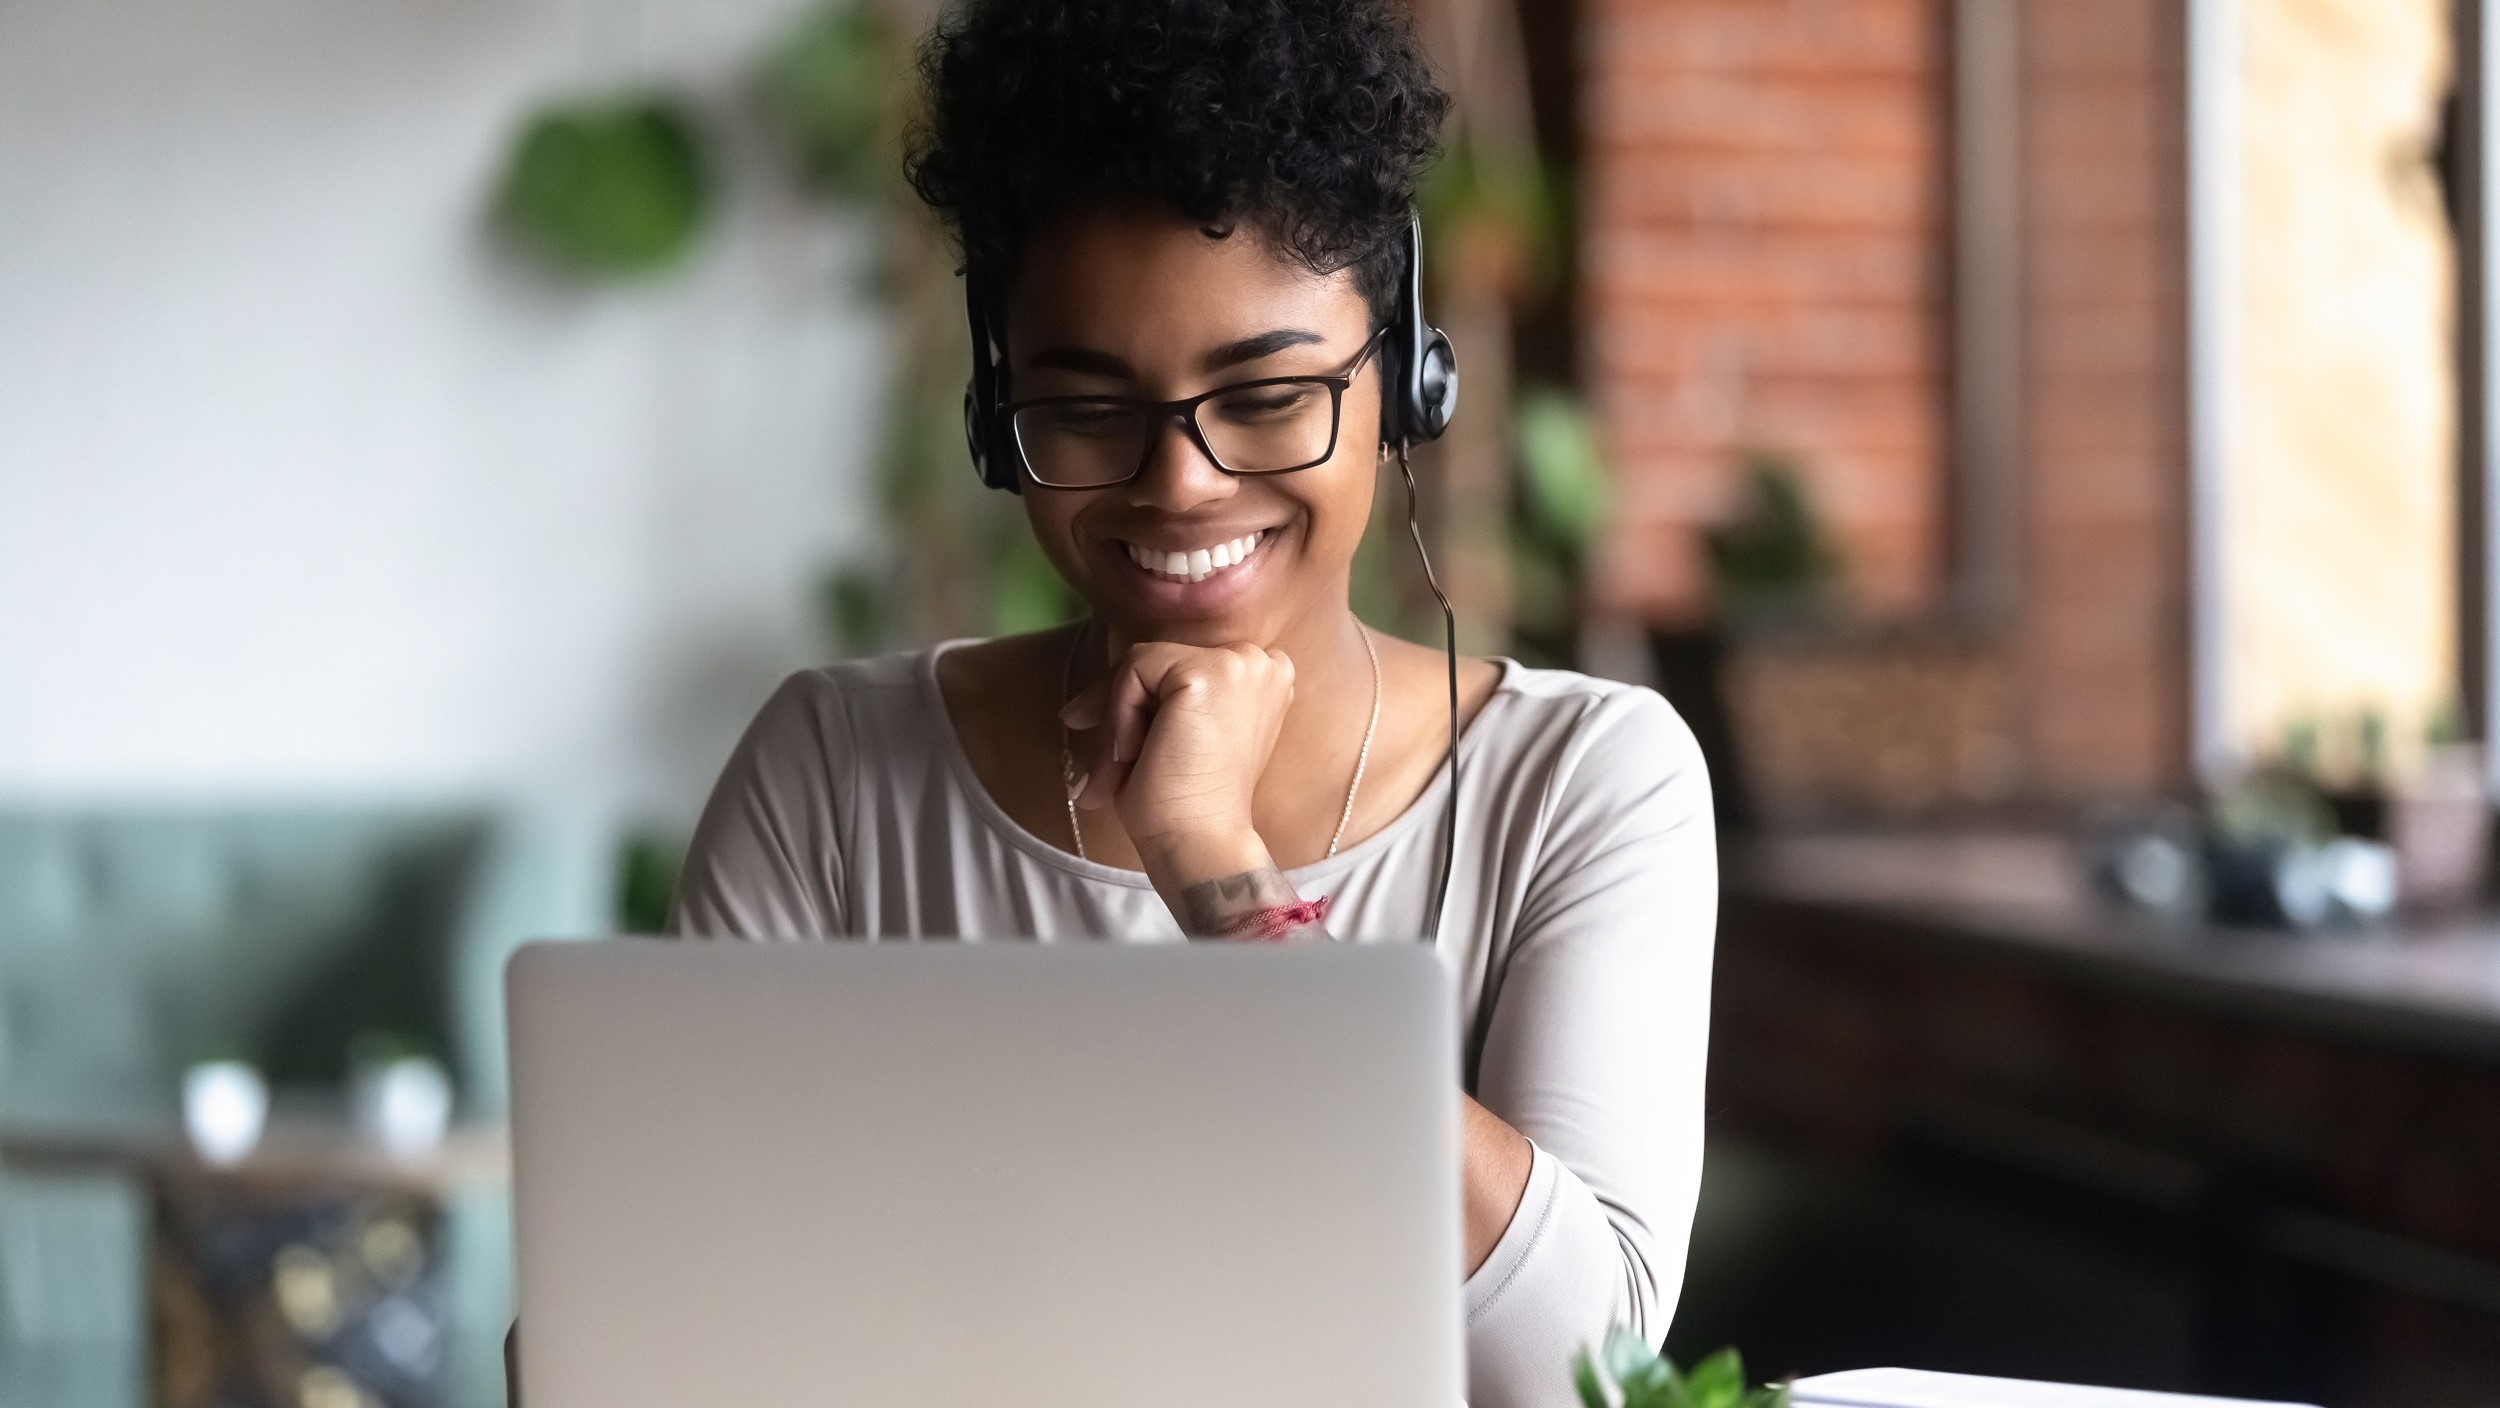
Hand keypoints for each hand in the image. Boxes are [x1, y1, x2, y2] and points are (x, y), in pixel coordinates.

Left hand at [1059, 640, 1293, 883]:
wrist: (1200, 843)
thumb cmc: (1186, 805)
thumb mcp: (1174, 739)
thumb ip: (1155, 705)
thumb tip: (1076, 709)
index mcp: (1263, 680)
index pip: (1183, 666)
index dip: (1141, 697)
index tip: (1114, 740)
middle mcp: (1261, 663)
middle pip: (1162, 659)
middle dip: (1118, 705)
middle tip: (1097, 763)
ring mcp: (1239, 663)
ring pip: (1144, 663)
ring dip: (1118, 717)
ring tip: (1115, 772)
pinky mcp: (1208, 672)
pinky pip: (1135, 669)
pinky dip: (1119, 713)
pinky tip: (1133, 754)